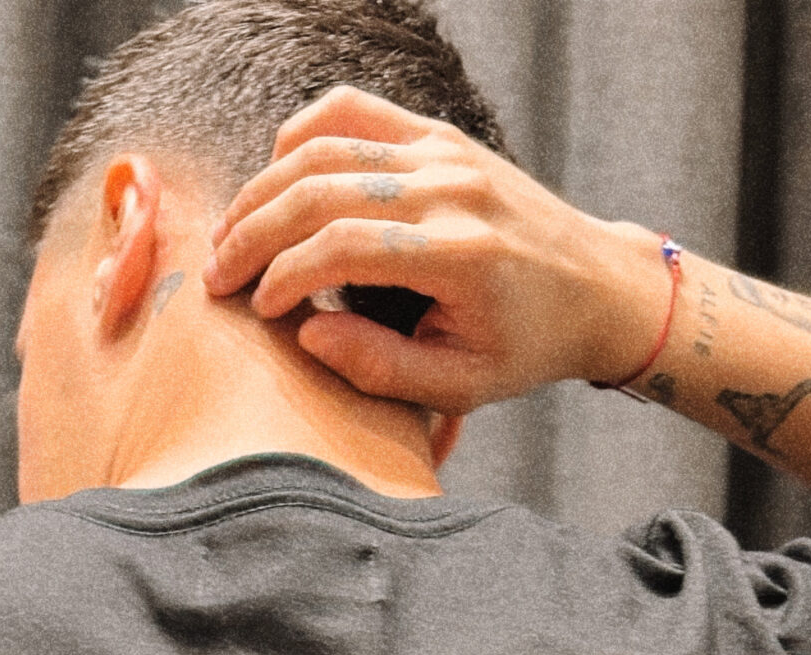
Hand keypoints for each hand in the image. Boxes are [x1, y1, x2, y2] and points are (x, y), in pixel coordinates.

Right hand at [203, 87, 667, 410]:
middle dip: (254, 232)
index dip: (283, 276)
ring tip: (231, 235)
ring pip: (326, 146)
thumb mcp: (461, 386)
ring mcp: (443, 151)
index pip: (341, 245)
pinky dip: (302, 137)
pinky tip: (276, 179)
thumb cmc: (527, 346)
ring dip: (264, 189)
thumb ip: (380, 369)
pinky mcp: (438, 134)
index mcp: (459, 252)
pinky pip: (352, 112)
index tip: (256, 311)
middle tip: (214, 274)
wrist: (595, 286)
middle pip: (319, 188)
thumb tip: (306, 336)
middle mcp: (449, 188)